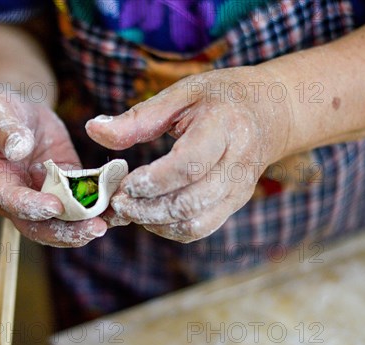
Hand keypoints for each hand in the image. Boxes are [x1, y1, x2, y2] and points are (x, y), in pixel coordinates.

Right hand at [0, 90, 106, 246]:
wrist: (15, 111)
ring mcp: (41, 196)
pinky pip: (81, 202)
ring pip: (62, 221)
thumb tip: (18, 148)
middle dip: (66, 231)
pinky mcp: (65, 188)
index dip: (31, 206)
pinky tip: (119, 206)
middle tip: (95, 228)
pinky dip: (99, 207)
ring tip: (112, 222)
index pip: (9, 201)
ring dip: (85, 226)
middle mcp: (15, 197)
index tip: (55, 206)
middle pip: (38, 225)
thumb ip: (4, 130)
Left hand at [86, 66, 290, 242]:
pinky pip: (200, 228)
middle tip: (117, 202)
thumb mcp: (182, 94)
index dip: (152, 181)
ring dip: (155, 223)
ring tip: (129, 210)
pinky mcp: (235, 204)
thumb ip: (138, 117)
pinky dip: (170, 229)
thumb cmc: (221, 97)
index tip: (124, 183)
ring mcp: (239, 189)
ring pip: (195, 223)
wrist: (271, 111)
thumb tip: (93, 129)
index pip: (188, 165)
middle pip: (190, 202)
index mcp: (224, 128)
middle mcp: (236, 165)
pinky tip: (149, 216)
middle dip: (146, 208)